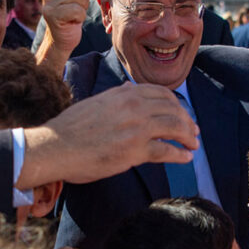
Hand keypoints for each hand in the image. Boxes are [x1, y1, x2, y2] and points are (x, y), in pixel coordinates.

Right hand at [19, 83, 198, 186]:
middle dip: (187, 120)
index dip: (176, 104)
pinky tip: (185, 158)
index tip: (182, 113)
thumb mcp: (96, 102)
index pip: (161, 93)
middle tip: (193, 131)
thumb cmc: (71, 127)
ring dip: (188, 136)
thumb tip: (131, 90)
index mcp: (124, 93)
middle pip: (172, 109)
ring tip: (193, 145)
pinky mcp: (135, 150)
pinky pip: (166, 151)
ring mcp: (136, 128)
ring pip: (174, 127)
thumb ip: (117, 97)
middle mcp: (134, 106)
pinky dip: (180, 154)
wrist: (55, 146)